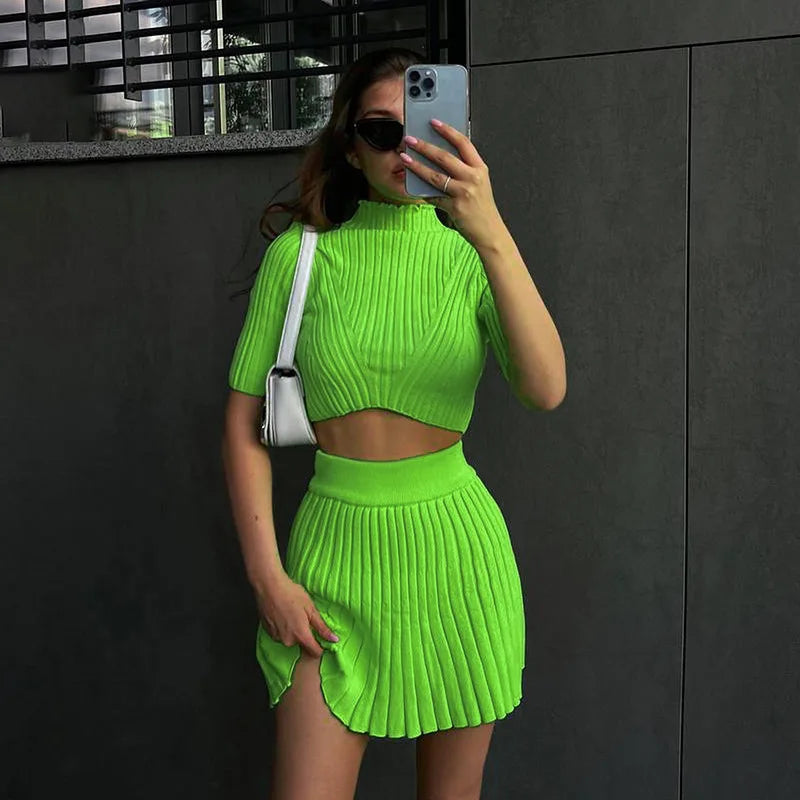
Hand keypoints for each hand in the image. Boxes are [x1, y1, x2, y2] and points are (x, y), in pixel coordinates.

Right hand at [255, 572, 338, 657]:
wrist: (269, 587)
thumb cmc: (291, 594)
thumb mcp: (311, 609)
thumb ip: (322, 627)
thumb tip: (334, 640)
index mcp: (301, 635)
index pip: (315, 652)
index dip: (321, 647)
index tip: (323, 639)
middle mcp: (288, 641)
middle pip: (302, 643)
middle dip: (305, 633)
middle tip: (303, 616)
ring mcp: (276, 637)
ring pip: (290, 638)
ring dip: (293, 630)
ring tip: (292, 613)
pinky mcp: (268, 632)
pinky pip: (280, 634)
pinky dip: (283, 627)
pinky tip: (283, 614)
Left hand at [400, 119, 505, 249]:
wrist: (489, 232)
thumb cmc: (482, 207)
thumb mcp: (478, 183)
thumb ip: (464, 169)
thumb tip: (439, 157)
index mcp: (480, 168)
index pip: (463, 143)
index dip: (447, 130)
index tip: (433, 122)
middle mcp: (473, 178)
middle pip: (445, 157)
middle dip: (424, 146)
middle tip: (410, 139)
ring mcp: (464, 193)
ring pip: (435, 175)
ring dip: (417, 165)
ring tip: (404, 158)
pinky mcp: (454, 207)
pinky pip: (433, 196)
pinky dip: (422, 191)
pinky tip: (411, 184)